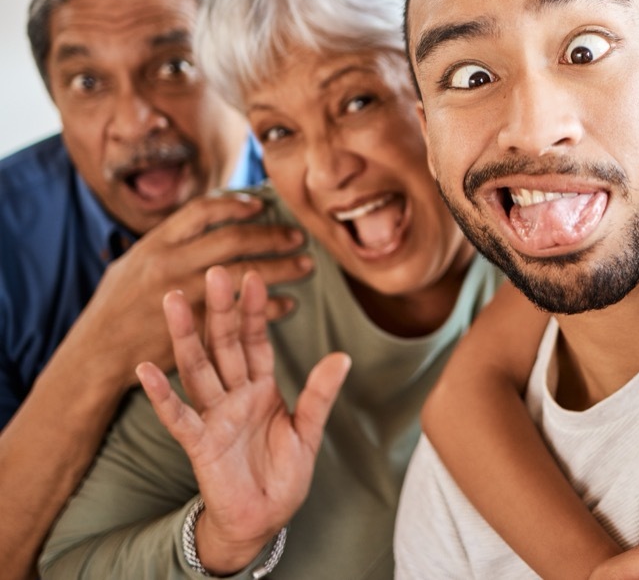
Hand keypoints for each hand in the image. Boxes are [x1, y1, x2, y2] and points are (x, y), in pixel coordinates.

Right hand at [80, 192, 311, 386]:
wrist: (98, 354)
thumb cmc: (116, 306)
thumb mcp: (133, 262)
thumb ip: (170, 242)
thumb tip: (207, 217)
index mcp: (156, 244)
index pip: (204, 211)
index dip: (236, 205)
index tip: (262, 205)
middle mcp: (170, 265)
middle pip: (233, 241)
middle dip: (271, 236)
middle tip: (298, 237)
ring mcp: (182, 297)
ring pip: (242, 276)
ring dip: (279, 269)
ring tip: (304, 266)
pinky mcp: (194, 330)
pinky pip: (242, 316)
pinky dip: (269, 310)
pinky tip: (287, 305)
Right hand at [136, 267, 350, 574]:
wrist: (264, 518)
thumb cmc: (284, 473)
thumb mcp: (309, 430)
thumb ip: (320, 394)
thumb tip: (343, 356)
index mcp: (261, 387)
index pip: (256, 340)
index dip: (255, 310)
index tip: (252, 275)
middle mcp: (233, 395)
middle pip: (224, 344)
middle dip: (221, 309)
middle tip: (215, 270)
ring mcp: (213, 416)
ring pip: (197, 368)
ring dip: (185, 336)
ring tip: (174, 300)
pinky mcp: (199, 443)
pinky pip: (177, 415)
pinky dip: (161, 394)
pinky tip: (146, 369)